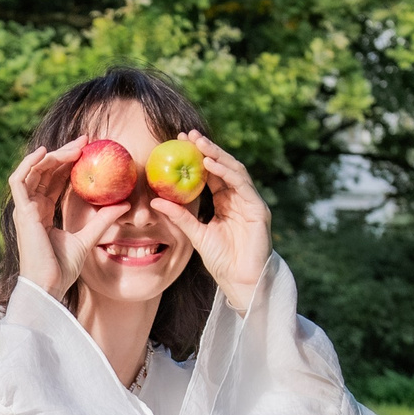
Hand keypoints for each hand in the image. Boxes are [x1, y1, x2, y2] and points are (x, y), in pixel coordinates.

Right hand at [6, 140, 126, 296]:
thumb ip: (103, 220)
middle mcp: (32, 208)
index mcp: (43, 213)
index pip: (54, 180)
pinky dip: (28, 164)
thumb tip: (125, 204)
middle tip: (86, 141)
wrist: (49, 286)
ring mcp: (25, 209)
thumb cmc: (64, 269)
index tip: (89, 150)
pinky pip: (19, 180)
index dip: (69, 163)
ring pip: (33, 171)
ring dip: (52, 156)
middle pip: (45, 171)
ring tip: (74, 148)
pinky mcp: (22, 212)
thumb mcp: (89, 238)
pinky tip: (45, 152)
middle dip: (64, 153)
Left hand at [150, 131, 270, 314]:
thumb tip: (155, 201)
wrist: (240, 279)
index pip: (211, 174)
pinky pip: (242, 185)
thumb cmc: (220, 259)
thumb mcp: (195, 234)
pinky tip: (212, 164)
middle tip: (187, 135)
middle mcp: (239, 198)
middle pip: (223, 166)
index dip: (196, 158)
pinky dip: (227, 172)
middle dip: (206, 149)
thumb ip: (179, 216)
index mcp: (225, 201)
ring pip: (234, 170)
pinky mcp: (258, 209)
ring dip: (217, 155)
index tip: (178, 143)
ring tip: (199, 144)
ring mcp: (250, 202)